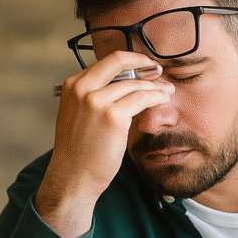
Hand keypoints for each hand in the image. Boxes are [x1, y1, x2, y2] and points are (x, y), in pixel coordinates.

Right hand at [35, 52, 172, 237]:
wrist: (73, 177)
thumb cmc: (78, 151)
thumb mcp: (78, 114)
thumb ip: (94, 96)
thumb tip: (124, 85)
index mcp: (72, 85)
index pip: (105, 63)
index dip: (128, 62)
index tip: (142, 66)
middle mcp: (81, 88)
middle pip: (118, 61)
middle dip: (142, 62)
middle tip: (157, 70)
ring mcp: (96, 101)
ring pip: (134, 83)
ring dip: (154, 85)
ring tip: (166, 91)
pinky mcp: (113, 117)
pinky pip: (142, 98)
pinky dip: (156, 96)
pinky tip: (163, 99)